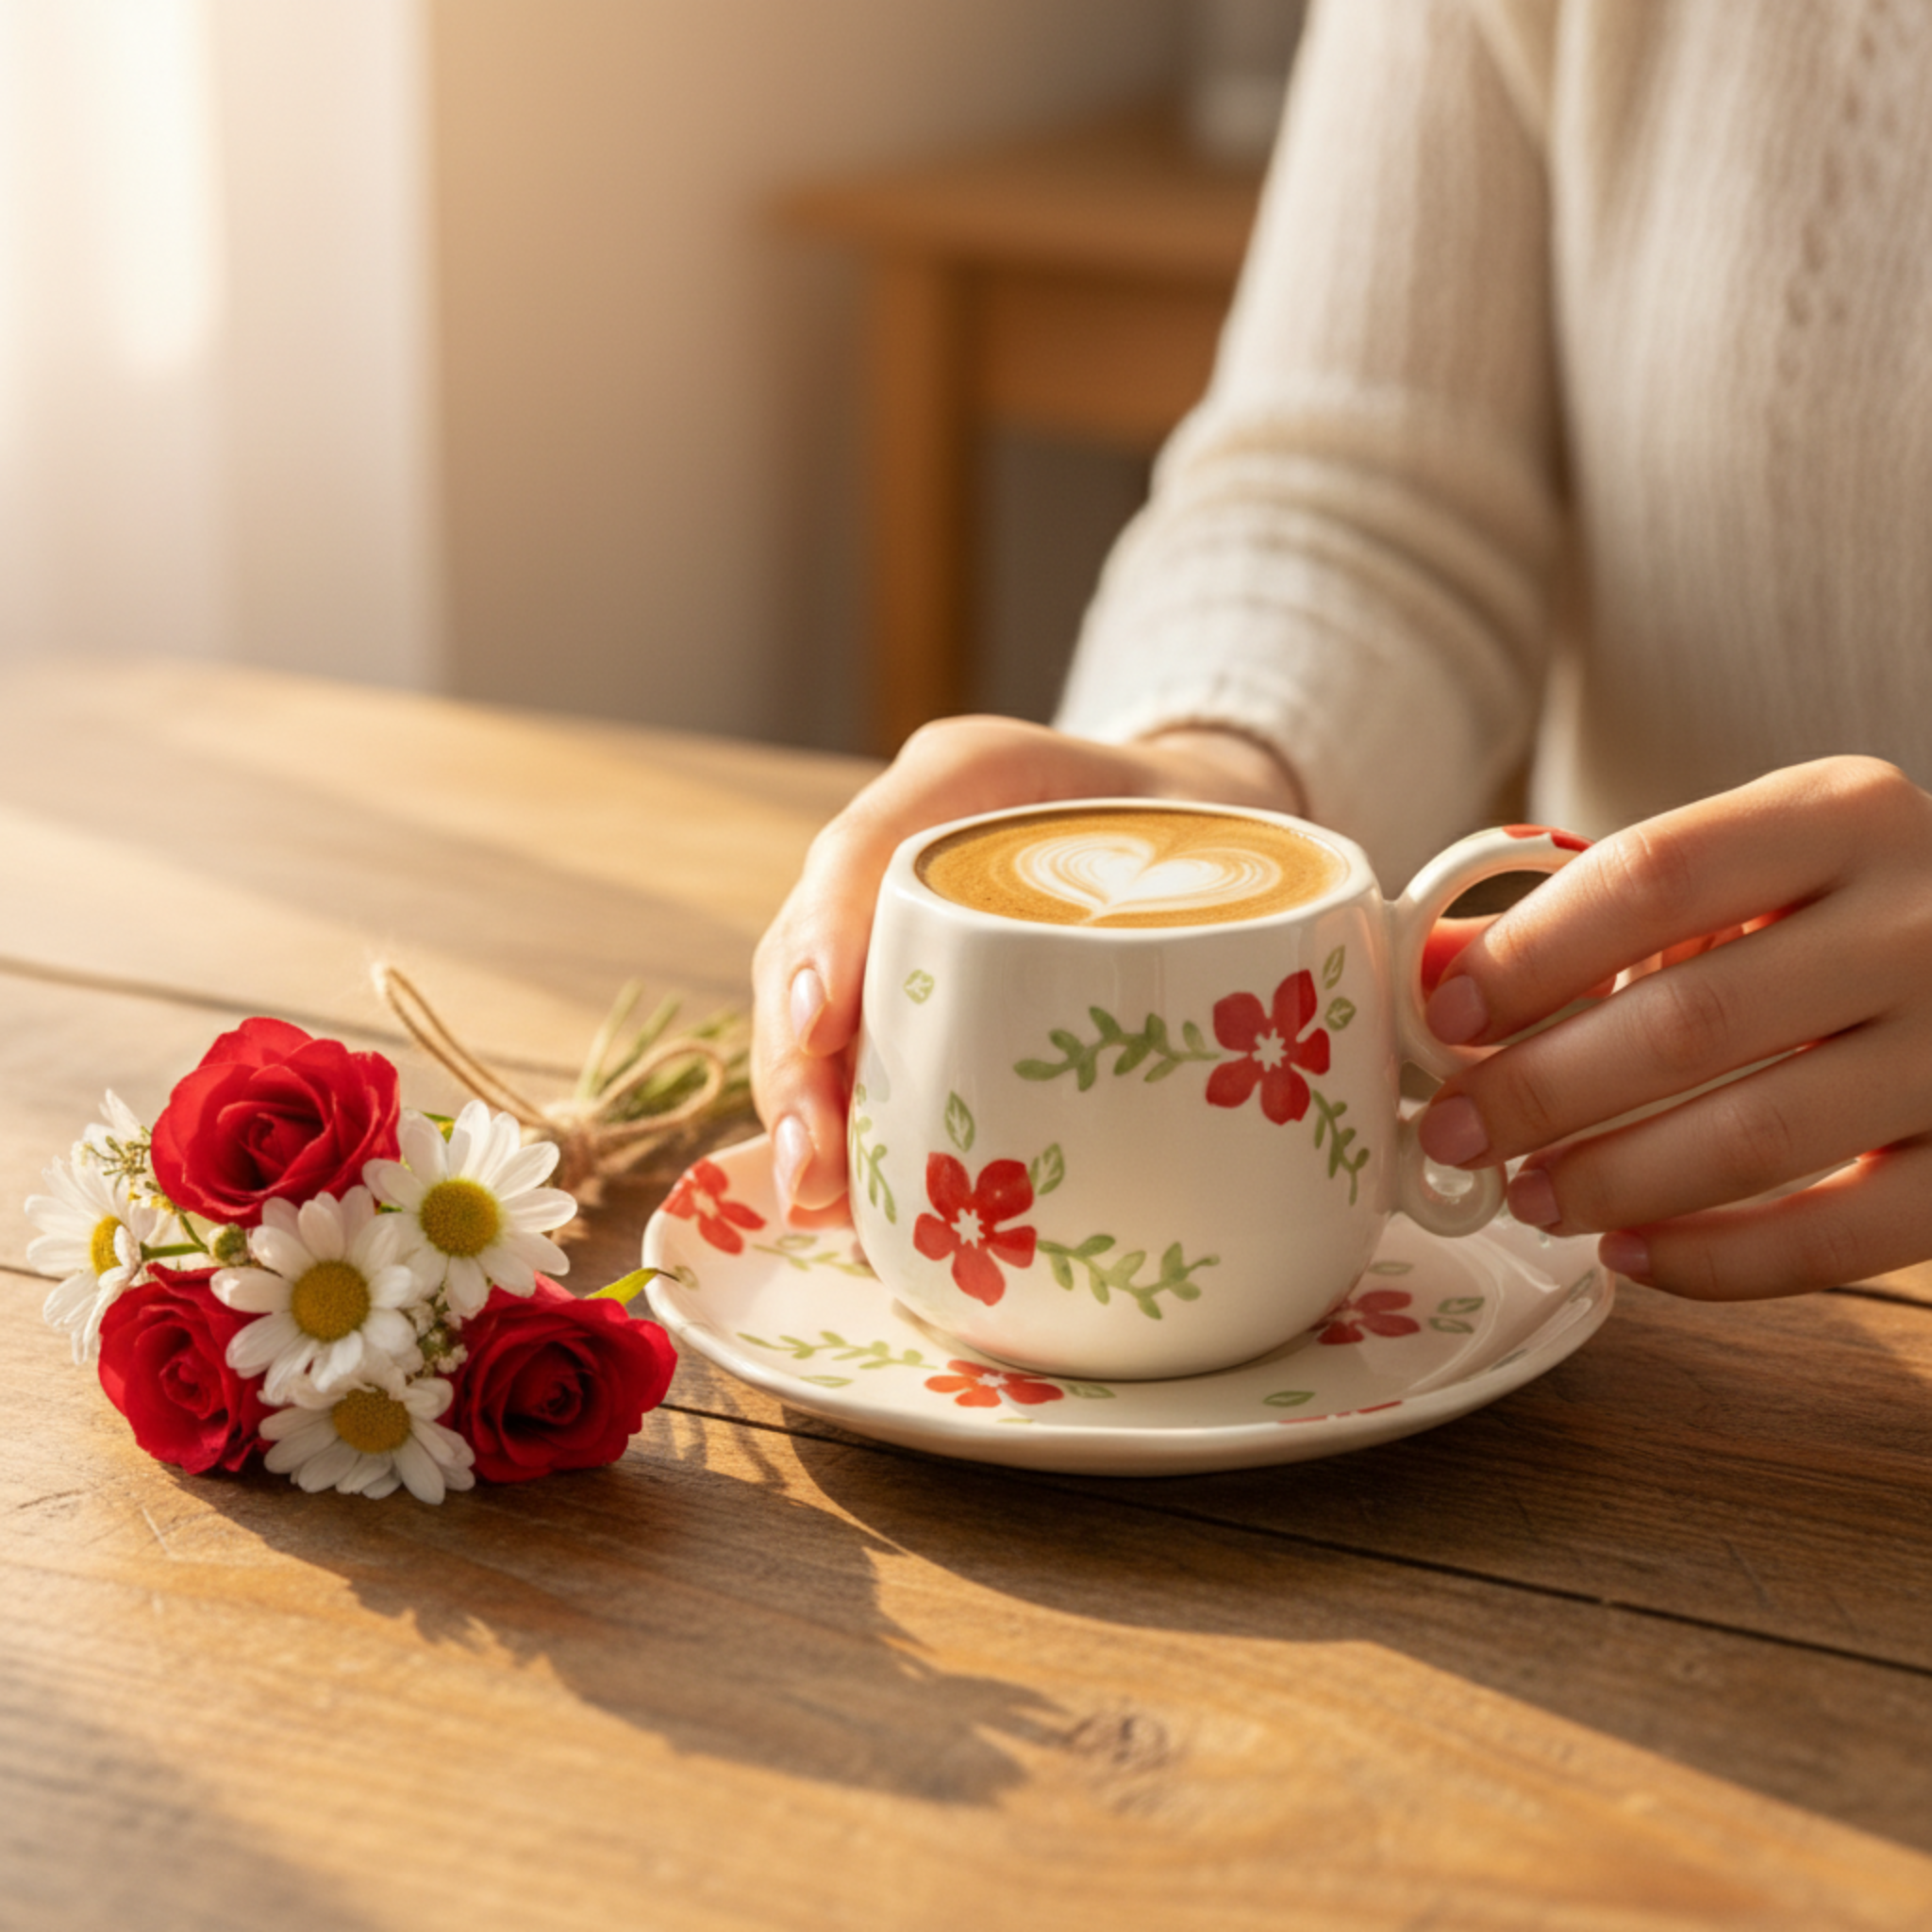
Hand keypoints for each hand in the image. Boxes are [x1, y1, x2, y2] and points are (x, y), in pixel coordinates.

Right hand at [752, 715, 1302, 1220]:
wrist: (1195, 821)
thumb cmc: (1202, 822)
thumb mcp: (1229, 822)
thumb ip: (1255, 882)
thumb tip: (1307, 998)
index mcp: (969, 777)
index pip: (868, 846)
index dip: (829, 935)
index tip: (820, 1024)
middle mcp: (906, 848)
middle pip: (809, 946)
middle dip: (797, 1062)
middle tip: (816, 1166)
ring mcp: (890, 922)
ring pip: (804, 1008)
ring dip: (800, 1111)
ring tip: (817, 1203)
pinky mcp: (902, 992)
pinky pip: (844, 1055)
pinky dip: (836, 1129)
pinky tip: (841, 1207)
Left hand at [1416, 757, 1931, 1296]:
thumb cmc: (1855, 913)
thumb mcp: (1751, 869)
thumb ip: (1600, 914)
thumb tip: (1431, 970)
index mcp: (1840, 817)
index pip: (1652, 876)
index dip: (1529, 954)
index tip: (1446, 1015)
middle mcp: (1916, 922)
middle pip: (1690, 1019)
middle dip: (1541, 1090)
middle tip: (1455, 1134)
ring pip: (1756, 1134)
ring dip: (1612, 1179)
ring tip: (1527, 1197)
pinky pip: (1838, 1237)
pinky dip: (1718, 1260)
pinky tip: (1631, 1254)